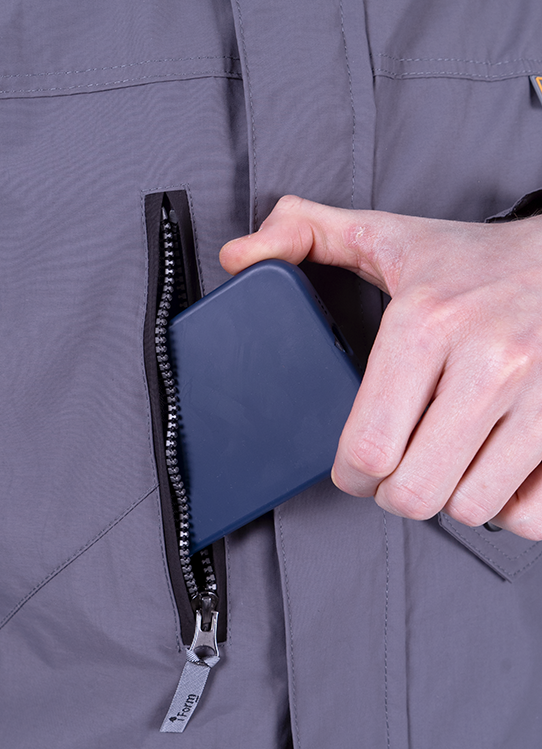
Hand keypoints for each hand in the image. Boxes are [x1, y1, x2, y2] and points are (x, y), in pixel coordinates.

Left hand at [220, 195, 541, 539]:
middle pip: (415, 491)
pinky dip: (509, 508)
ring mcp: (541, 395)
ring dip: (449, 498)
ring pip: (472, 508)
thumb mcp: (387, 235)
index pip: (369, 447)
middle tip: (397, 469)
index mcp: (426, 322)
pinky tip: (494, 474)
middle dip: (393, 492)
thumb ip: (303, 235)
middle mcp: (489, 361)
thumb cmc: (476, 260)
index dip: (350, 473)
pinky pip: (532, 513)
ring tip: (445, 464)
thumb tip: (237, 256)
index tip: (356, 466)